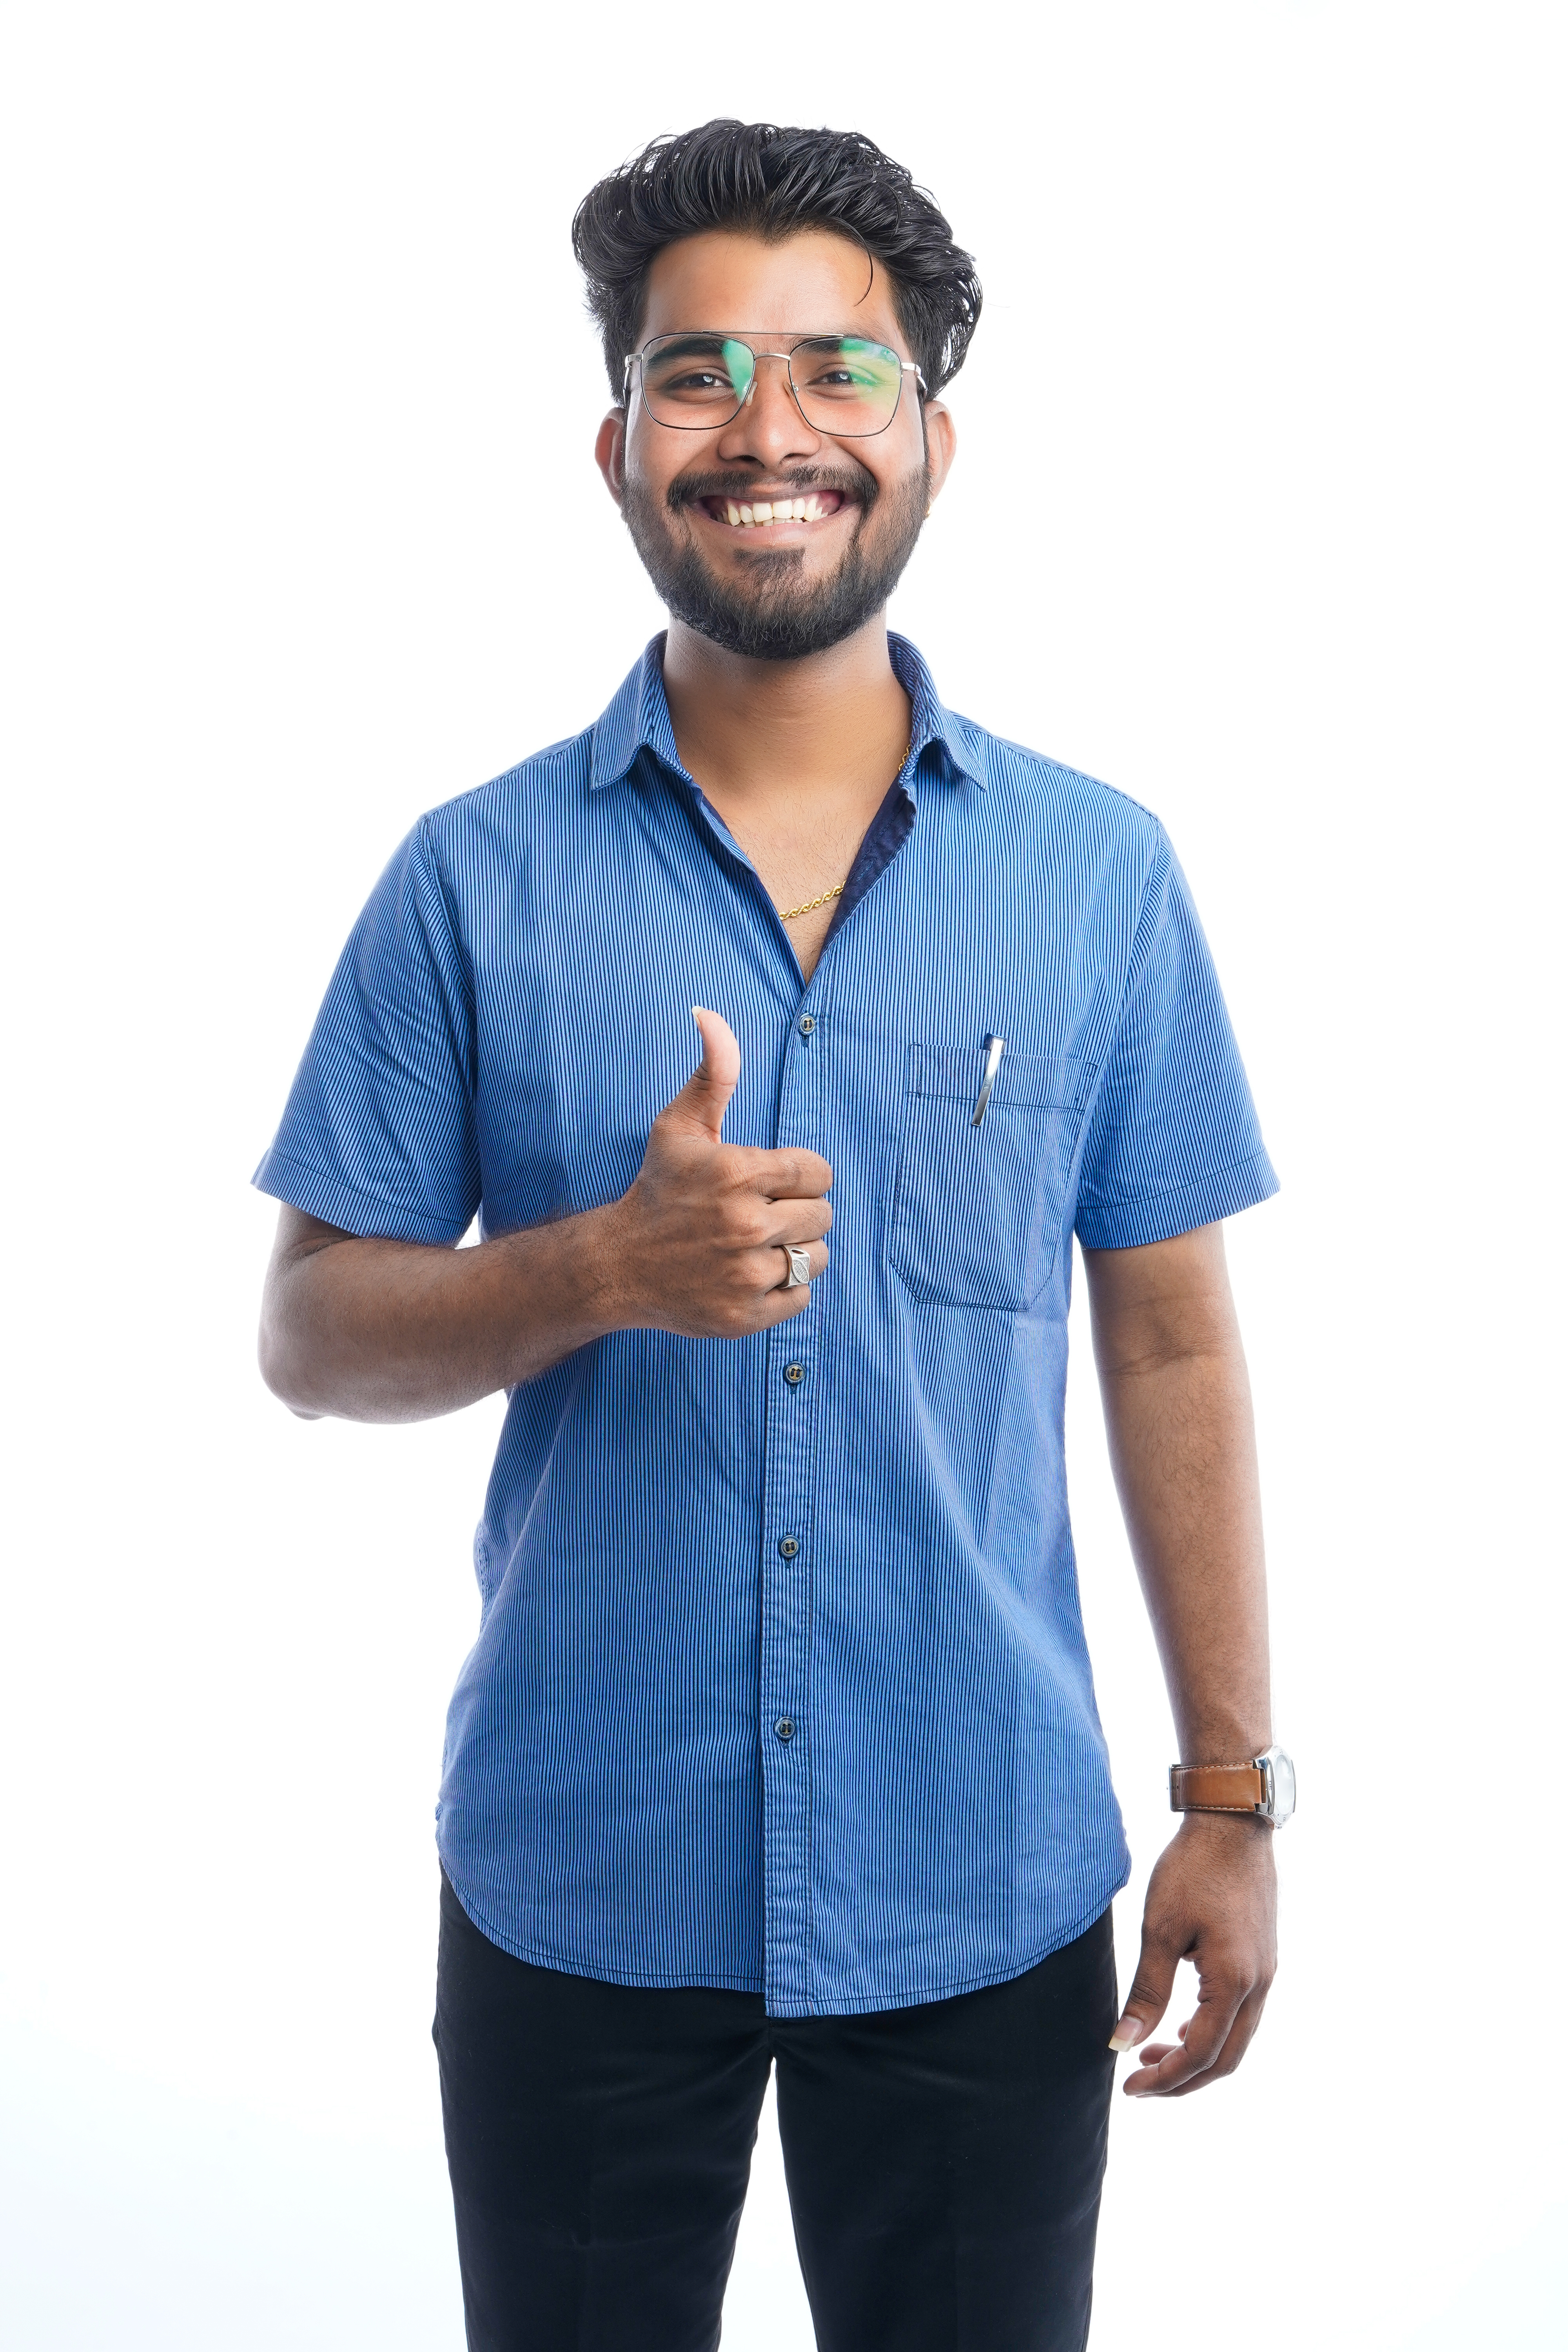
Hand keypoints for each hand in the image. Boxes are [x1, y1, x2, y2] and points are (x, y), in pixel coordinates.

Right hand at [603, 1007, 832, 1338]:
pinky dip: (781, 1288)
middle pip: (822, 1215)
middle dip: (796, 1212)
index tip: (769, 1183)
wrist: (615, 1266)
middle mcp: (745, 1226)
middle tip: (759, 1215)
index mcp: (738, 1174)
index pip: (817, 1173)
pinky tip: (748, 1275)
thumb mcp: (679, 1126)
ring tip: (755, 1246)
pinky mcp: (744, 1315)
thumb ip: (713, 1072)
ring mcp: (745, 1275)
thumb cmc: (656, 1190)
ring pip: (815, 1257)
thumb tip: (709, 1013)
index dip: (798, 1176)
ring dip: (793, 1251)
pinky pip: (800, 1297)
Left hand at [1109, 1813, 1276, 2096]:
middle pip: (1225, 2058)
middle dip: (1182, 2079)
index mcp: (1234, 1981)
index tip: (1129, 2088)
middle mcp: (1259, 1984)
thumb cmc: (1193, 1869)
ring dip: (1197, 2056)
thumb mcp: (1160, 1929)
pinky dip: (1213, 2031)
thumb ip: (1146, 1992)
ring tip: (1153, 2055)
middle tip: (1139, 2083)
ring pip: (1237, 2039)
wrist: (1232, 1824)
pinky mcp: (1263, 1958)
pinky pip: (1243, 2014)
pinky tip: (1183, 2025)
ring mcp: (1266, 1972)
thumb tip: (1122, 2044)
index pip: (1201, 2053)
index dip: (1166, 2078)